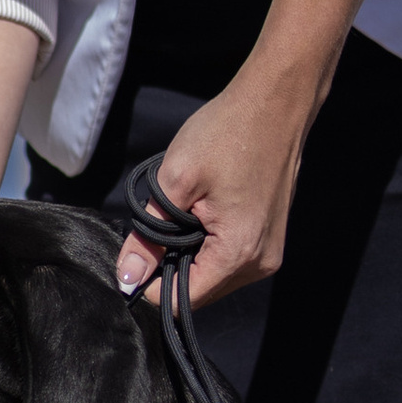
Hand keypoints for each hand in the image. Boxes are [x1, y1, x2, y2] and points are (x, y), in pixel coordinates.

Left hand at [119, 62, 310, 307]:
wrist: (275, 103)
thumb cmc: (227, 133)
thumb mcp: (175, 181)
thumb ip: (148, 237)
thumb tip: (126, 277)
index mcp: (238, 252)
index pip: (183, 300)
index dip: (150, 286)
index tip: (133, 257)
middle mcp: (260, 263)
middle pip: (200, 292)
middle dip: (170, 269)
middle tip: (155, 227)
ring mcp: (270, 253)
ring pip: (214, 277)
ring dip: (189, 257)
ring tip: (183, 214)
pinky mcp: (271, 239)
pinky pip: (231, 260)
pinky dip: (208, 247)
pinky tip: (202, 213)